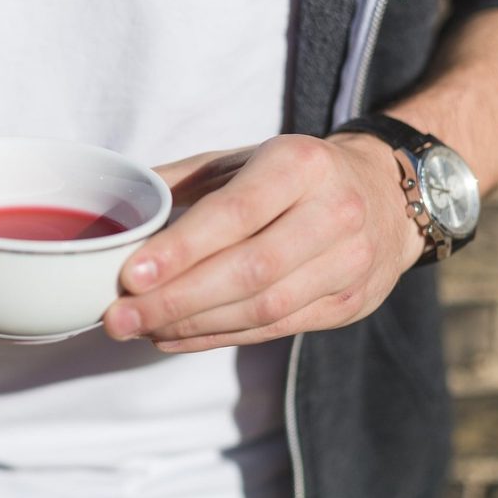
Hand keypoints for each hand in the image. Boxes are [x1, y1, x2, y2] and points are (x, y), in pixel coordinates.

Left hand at [102, 133, 425, 351]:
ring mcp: (349, 263)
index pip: (237, 213)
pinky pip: (275, 330)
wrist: (387, 196)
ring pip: (264, 309)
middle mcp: (334, 212)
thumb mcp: (242, 159)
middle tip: (118, 318)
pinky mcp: (349, 304)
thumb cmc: (293, 175)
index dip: (183, 249)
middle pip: (250, 271)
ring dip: (192, 326)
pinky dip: (217, 338)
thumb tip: (109, 211)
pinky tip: (174, 337)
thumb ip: (179, 182)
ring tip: (139, 329)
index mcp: (301, 164)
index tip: (131, 275)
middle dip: (176, 301)